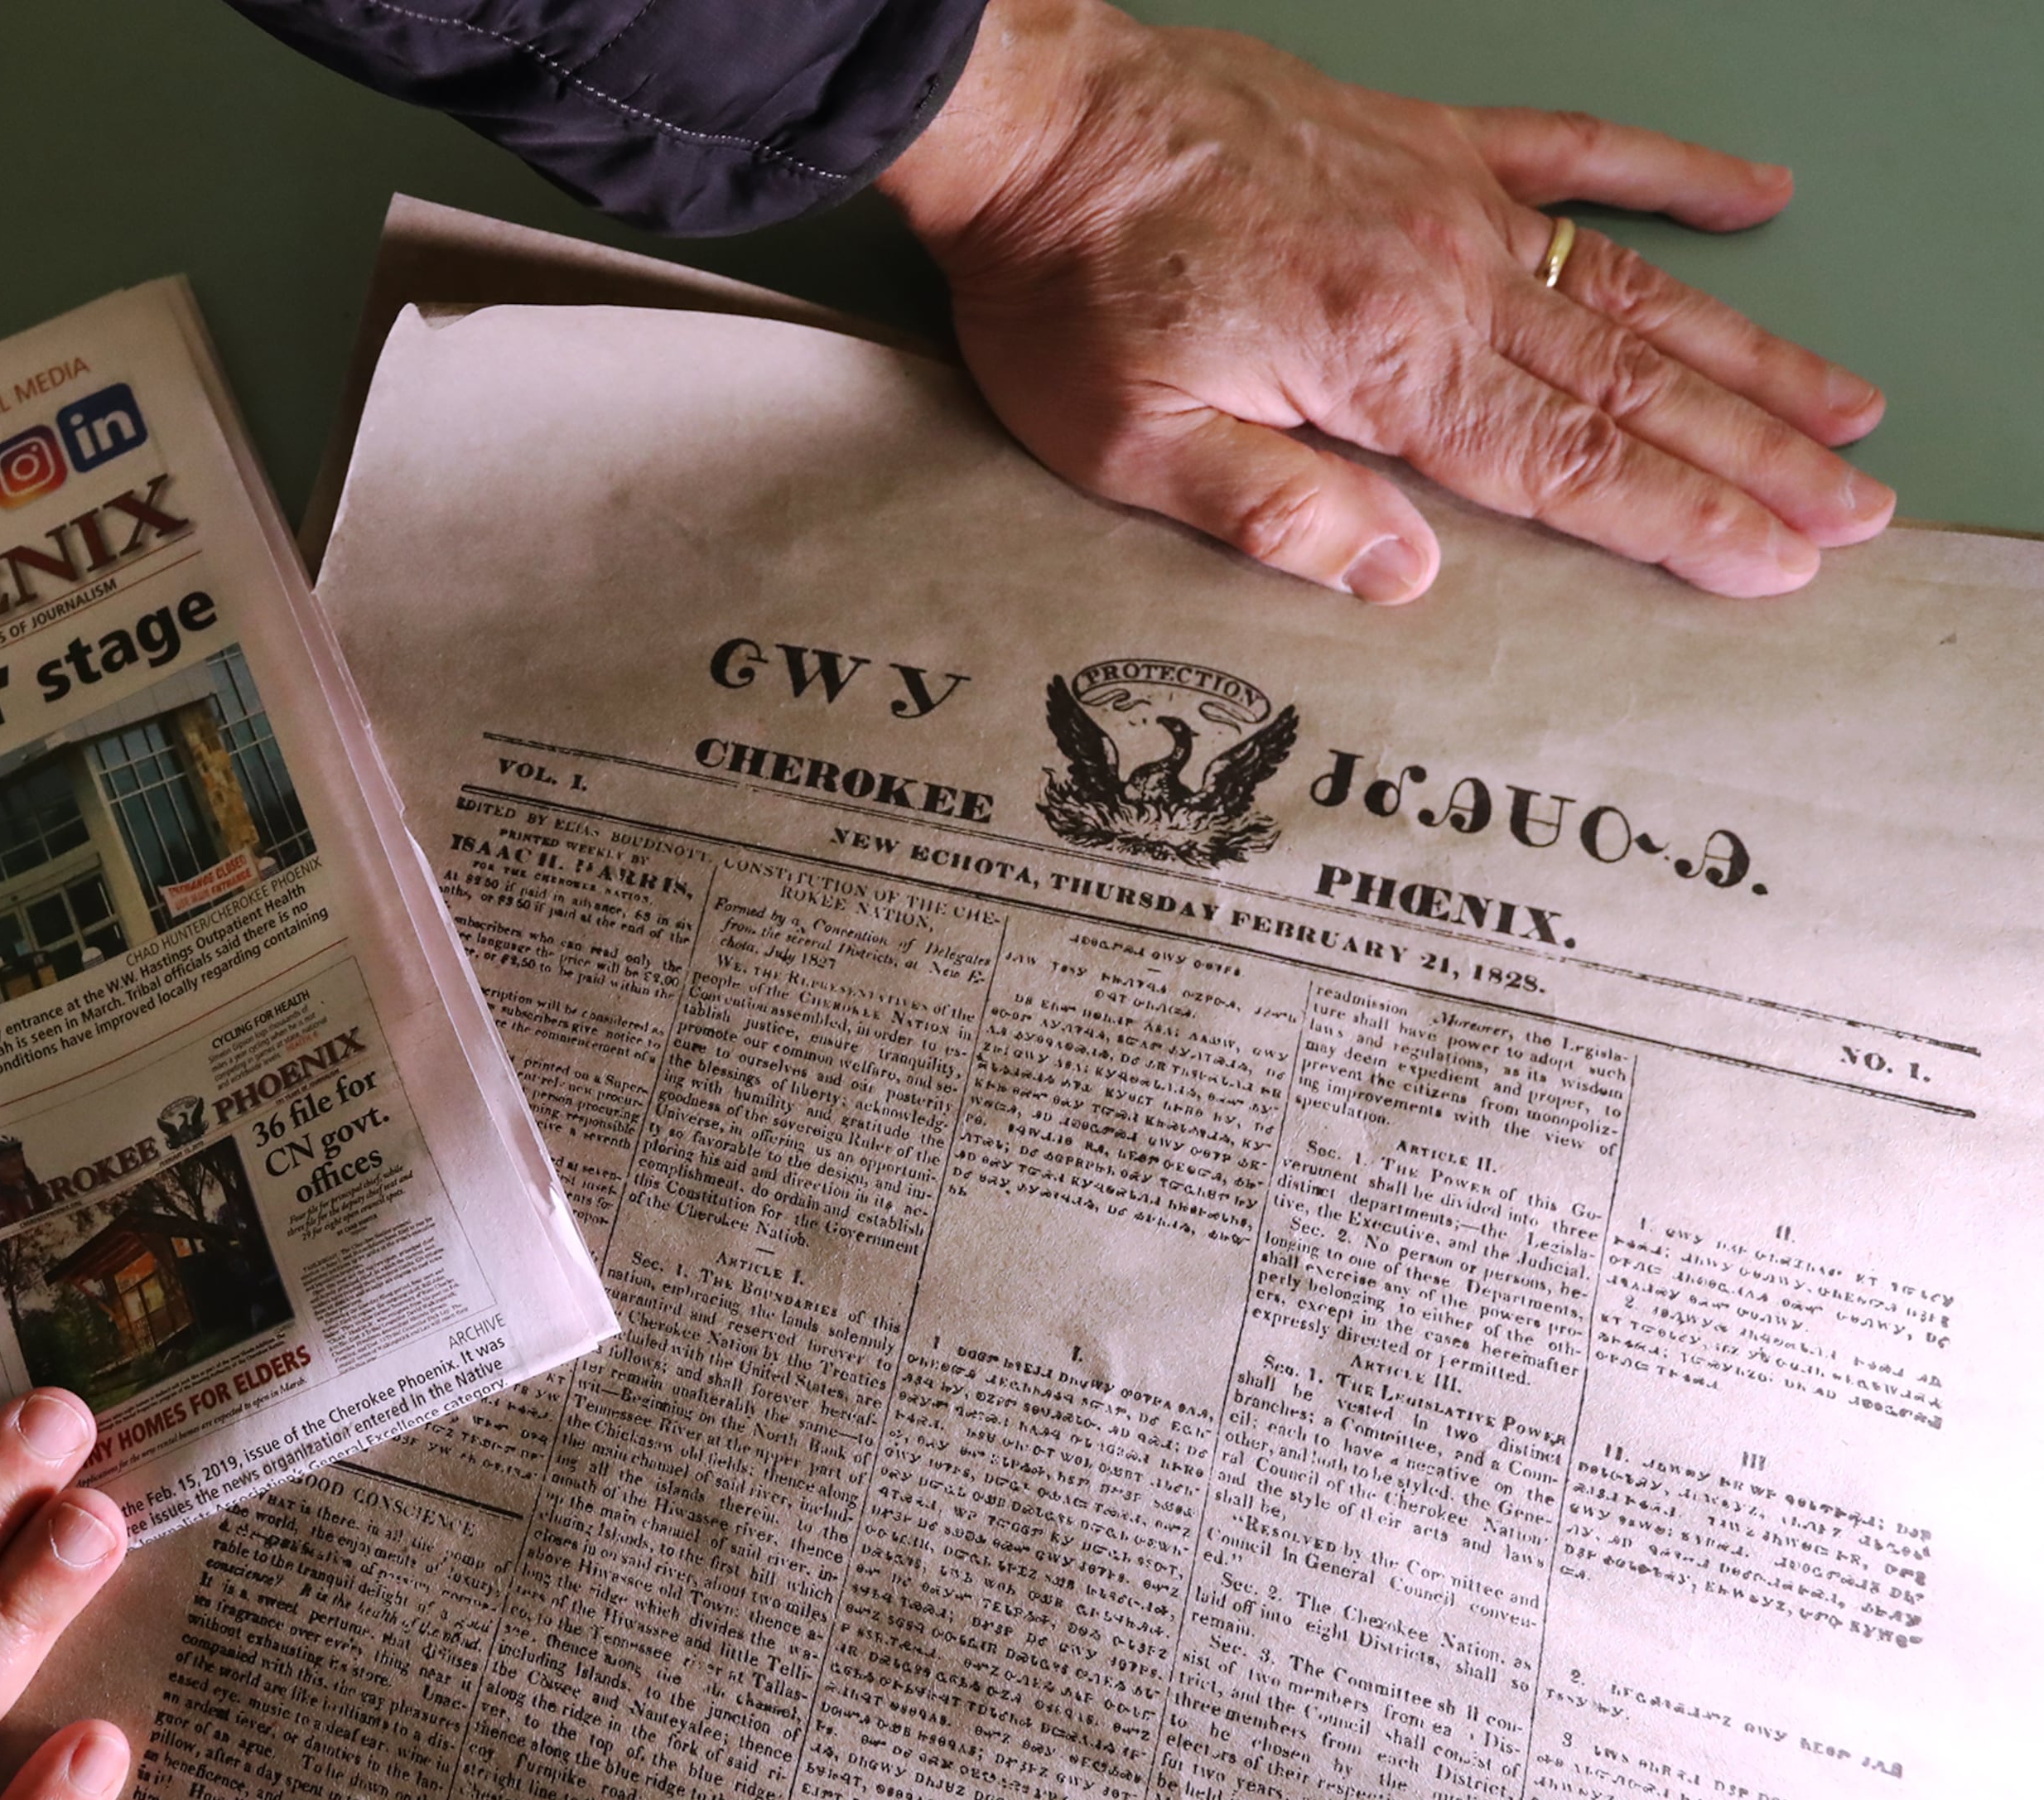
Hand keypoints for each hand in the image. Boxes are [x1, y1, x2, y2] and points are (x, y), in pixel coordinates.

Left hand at [877, 0, 1891, 600]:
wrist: (1038, 127)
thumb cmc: (1069, 292)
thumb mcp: (1134, 443)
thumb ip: (1274, 514)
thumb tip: (1405, 579)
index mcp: (1389, 366)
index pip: (1568, 469)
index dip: (1681, 522)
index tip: (1775, 565)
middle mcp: (1448, 278)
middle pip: (1633, 388)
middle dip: (1753, 457)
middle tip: (1853, 511)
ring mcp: (1447, 199)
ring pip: (1634, 288)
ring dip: (1745, 353)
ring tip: (1844, 408)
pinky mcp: (1423, 139)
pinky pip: (1574, 149)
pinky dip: (1668, 171)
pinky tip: (1751, 193)